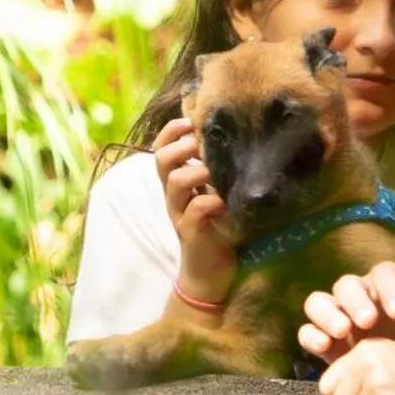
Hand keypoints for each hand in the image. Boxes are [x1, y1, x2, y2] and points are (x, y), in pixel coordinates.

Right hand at [155, 117, 235, 305]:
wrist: (210, 273)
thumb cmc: (217, 227)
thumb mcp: (215, 193)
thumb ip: (216, 170)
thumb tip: (233, 136)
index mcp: (177, 182)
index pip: (162, 147)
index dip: (172, 130)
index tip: (191, 121)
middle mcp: (173, 195)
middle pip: (161, 160)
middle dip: (181, 146)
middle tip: (201, 144)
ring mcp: (180, 214)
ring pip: (175, 181)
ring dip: (196, 170)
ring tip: (214, 172)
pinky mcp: (191, 233)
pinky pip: (195, 210)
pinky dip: (208, 201)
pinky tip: (223, 201)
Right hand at [298, 262, 394, 363]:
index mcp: (390, 283)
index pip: (384, 274)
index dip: (389, 290)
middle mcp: (361, 295)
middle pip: (347, 285)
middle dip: (355, 301)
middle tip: (368, 322)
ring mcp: (340, 316)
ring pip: (319, 302)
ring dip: (326, 314)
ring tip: (342, 331)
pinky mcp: (328, 342)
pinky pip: (308, 331)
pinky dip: (310, 335)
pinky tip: (323, 347)